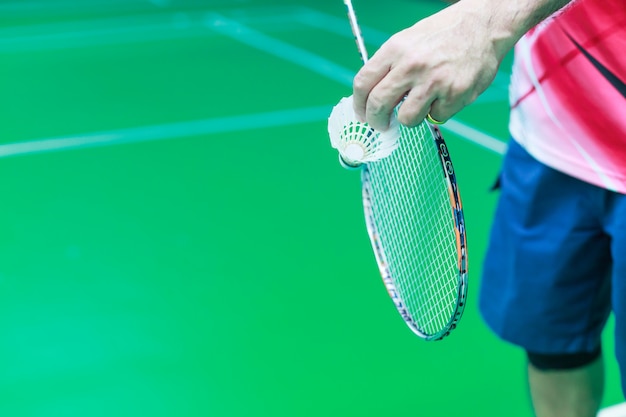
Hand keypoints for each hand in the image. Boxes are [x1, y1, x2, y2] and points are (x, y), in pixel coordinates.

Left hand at [352, 2, 502, 130]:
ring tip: (421, 105)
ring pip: (407, 119)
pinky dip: (439, 111)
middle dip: (376, 121)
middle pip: (378, 104)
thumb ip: (390, 66)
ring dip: (410, 119)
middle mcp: (412, 65)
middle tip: (380, 126)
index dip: (359, 104)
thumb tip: (371, 96)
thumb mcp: (408, 40)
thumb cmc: (444, 34)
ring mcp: (434, 81)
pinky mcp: (455, 94)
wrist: (484, 25)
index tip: (362, 114)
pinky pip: (437, 117)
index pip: (363, 82)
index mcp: (395, 49)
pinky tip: (447, 94)